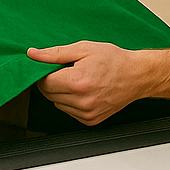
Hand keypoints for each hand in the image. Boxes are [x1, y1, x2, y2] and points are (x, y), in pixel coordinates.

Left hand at [27, 41, 146, 124]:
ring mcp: (86, 113)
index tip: (53, 66)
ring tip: (78, 80)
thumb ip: (55, 53)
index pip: (44, 83)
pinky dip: (70, 102)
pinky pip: (68, 112)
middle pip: (49, 94)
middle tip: (67, 70)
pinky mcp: (90, 120)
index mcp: (77, 82)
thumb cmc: (113, 60)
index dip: (45, 72)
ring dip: (61, 92)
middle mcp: (81, 101)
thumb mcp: (83, 49)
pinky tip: (83, 91)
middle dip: (53, 82)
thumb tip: (32, 54)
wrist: (136, 76)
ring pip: (57, 104)